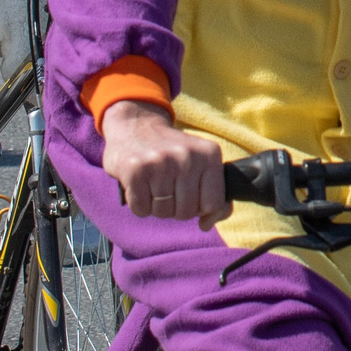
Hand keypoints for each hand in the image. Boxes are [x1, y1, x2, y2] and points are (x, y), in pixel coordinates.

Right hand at [100, 101, 229, 228]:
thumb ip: (214, 195)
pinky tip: (140, 187)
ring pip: (163, 212)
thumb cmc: (173, 153)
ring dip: (156, 206)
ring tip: (154, 186)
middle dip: (176, 208)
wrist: (137, 126)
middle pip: (187, 211)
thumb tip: (207, 224)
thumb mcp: (202, 163)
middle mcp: (187, 157)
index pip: (214, 203)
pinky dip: (139, 205)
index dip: (201, 208)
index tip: (191, 196)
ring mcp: (161, 163)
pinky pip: (141, 209)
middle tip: (169, 189)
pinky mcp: (135, 170)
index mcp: (210, 154)